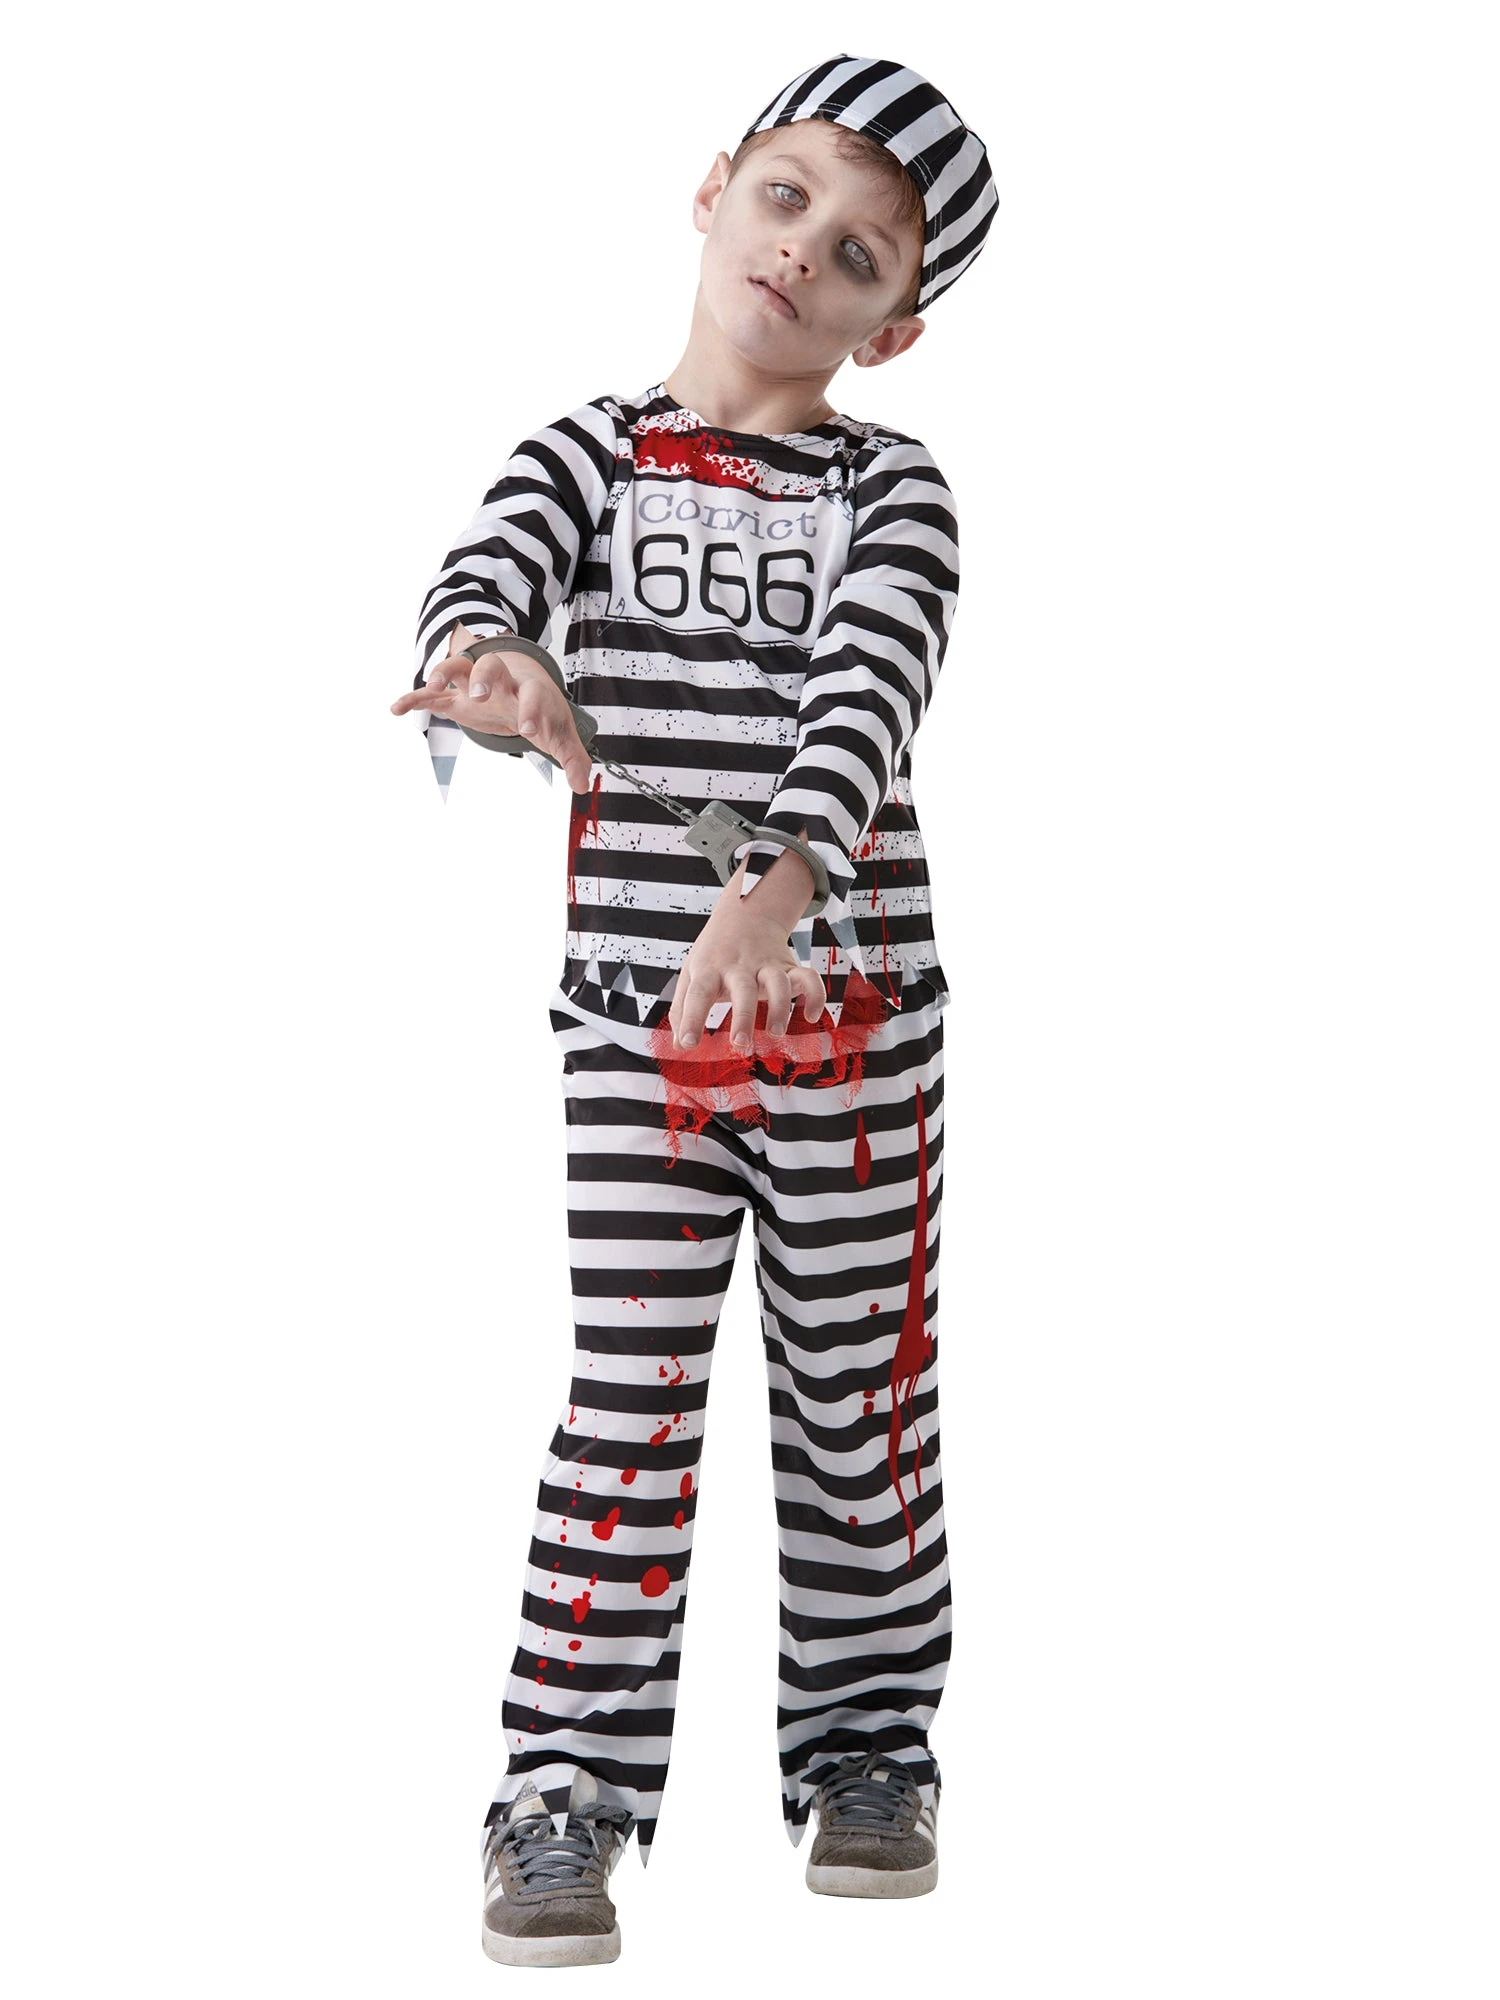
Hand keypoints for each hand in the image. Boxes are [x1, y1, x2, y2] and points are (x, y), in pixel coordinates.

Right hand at [391, 622, 594, 793]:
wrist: (520, 681)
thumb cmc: (541, 708)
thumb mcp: (559, 732)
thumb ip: (573, 758)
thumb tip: (582, 786)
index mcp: (530, 689)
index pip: (533, 694)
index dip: (532, 710)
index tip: (529, 731)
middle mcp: (501, 681)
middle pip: (491, 665)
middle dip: (484, 676)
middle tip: (480, 694)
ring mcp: (474, 684)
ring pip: (457, 667)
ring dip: (443, 672)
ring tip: (432, 685)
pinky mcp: (454, 695)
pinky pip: (430, 693)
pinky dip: (413, 698)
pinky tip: (396, 709)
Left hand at [669, 900, 825, 1052]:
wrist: (746, 911)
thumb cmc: (715, 951)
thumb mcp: (692, 972)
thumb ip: (683, 1009)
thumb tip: (678, 1046)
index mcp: (710, 969)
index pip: (698, 993)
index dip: (692, 1018)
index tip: (688, 1044)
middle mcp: (739, 966)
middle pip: (743, 989)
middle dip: (743, 1016)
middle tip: (740, 1043)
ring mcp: (766, 964)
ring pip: (778, 982)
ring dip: (780, 1007)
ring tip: (776, 1032)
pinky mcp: (789, 965)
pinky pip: (809, 977)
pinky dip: (815, 995)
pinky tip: (812, 1016)